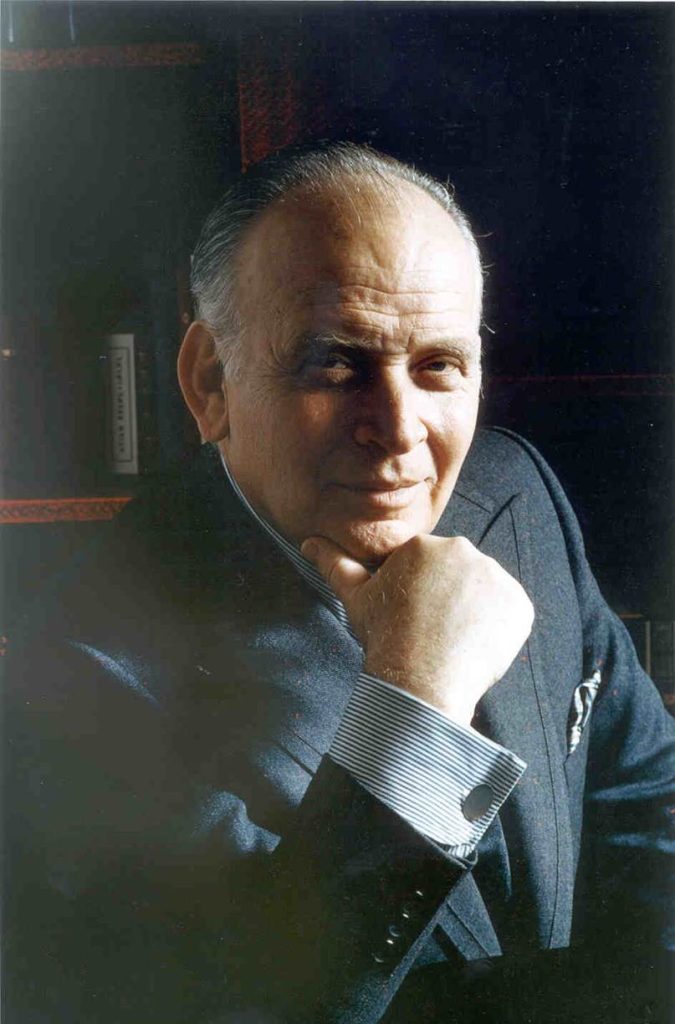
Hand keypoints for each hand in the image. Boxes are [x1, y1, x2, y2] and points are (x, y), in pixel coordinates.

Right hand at [301, 534, 533, 725]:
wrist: (421, 679)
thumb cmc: (385, 638)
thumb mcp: (355, 598)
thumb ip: (335, 564)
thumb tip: (308, 542)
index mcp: (425, 545)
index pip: (428, 566)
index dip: (420, 595)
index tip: (413, 619)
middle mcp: (463, 550)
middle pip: (458, 574)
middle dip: (448, 598)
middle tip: (432, 631)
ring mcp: (495, 576)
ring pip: (484, 591)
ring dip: (474, 610)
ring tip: (453, 641)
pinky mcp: (519, 604)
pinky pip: (509, 612)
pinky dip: (497, 627)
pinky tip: (475, 646)